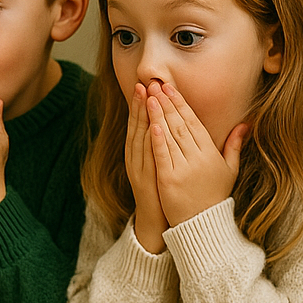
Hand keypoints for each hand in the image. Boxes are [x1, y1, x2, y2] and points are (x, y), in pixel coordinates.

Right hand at [124, 83, 167, 253]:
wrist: (157, 219)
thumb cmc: (163, 189)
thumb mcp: (160, 163)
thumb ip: (162, 143)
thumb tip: (166, 123)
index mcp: (139, 153)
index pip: (140, 123)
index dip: (142, 104)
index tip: (146, 85)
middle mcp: (136, 158)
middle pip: (137, 126)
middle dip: (140, 104)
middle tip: (144, 83)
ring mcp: (140, 168)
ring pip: (140, 138)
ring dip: (142, 117)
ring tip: (145, 96)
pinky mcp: (147, 179)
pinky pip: (148, 157)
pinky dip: (150, 141)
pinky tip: (153, 126)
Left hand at [146, 81, 245, 228]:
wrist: (203, 225)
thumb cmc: (214, 196)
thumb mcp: (229, 170)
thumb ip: (234, 145)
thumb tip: (245, 124)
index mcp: (210, 153)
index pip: (193, 123)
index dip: (181, 104)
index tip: (170, 88)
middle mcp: (198, 159)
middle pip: (180, 125)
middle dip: (167, 103)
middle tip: (155, 85)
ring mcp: (183, 169)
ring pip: (170, 137)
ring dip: (158, 115)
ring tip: (149, 97)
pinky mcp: (169, 181)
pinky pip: (163, 156)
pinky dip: (157, 140)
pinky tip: (151, 124)